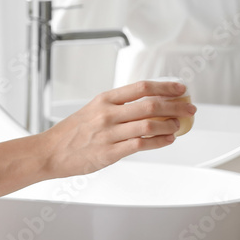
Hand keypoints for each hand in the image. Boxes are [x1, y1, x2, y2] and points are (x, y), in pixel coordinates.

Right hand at [39, 80, 196, 178]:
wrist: (51, 151)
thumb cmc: (72, 132)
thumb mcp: (93, 110)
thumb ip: (117, 106)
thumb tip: (147, 103)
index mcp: (104, 99)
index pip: (141, 87)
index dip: (165, 86)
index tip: (180, 88)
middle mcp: (108, 114)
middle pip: (150, 104)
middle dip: (175, 106)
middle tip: (189, 108)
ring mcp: (109, 133)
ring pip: (149, 124)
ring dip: (170, 125)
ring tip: (179, 126)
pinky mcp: (110, 153)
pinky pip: (141, 145)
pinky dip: (159, 142)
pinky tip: (168, 140)